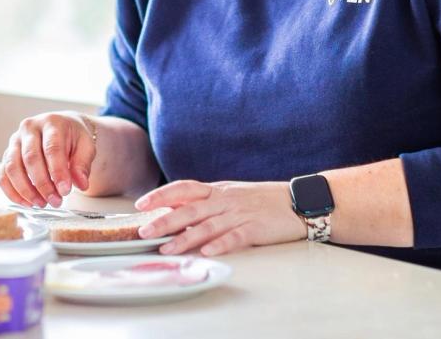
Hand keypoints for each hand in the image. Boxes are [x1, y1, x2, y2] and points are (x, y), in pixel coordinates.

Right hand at [0, 112, 96, 207]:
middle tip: (55, 201)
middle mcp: (30, 128)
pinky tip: (27, 203)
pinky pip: (3, 176)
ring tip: (42, 203)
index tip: (65, 191)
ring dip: (26, 190)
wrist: (63, 127)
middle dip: (42, 184)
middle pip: (30, 158)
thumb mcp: (86, 146)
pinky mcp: (7, 154)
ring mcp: (15, 141)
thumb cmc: (74, 137)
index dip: (58, 171)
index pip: (52, 148)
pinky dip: (13, 192)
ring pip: (12, 167)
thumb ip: (83, 164)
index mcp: (52, 122)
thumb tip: (81, 184)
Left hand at [135, 180, 305, 255]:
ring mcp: (240, 214)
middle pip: (191, 209)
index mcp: (219, 190)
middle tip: (144, 231)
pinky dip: (221, 244)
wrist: (298, 201)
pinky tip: (208, 252)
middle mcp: (226, 200)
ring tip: (167, 249)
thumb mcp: (231, 194)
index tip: (142, 204)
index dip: (162, 195)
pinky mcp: (256, 228)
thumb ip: (207, 202)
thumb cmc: (262, 200)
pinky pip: (236, 236)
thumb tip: (175, 211)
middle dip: (165, 220)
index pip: (185, 188)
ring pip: (208, 225)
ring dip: (186, 238)